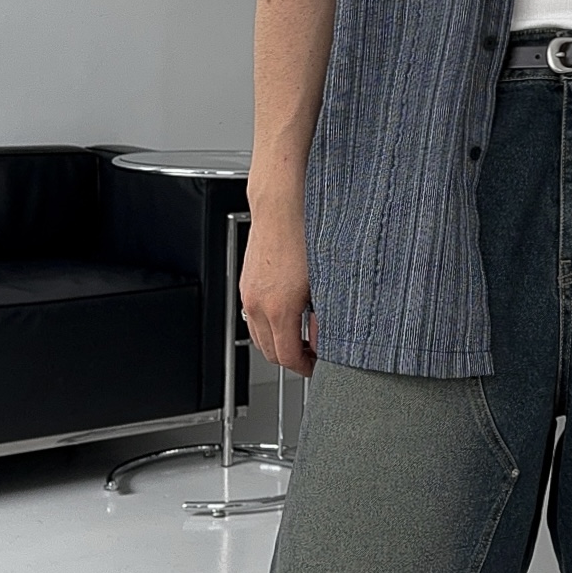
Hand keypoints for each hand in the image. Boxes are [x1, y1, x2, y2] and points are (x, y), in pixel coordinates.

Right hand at [239, 204, 317, 377]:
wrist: (282, 204)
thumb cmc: (306, 235)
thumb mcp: (326, 285)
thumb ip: (323, 320)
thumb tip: (322, 340)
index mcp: (278, 309)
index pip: (287, 358)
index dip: (306, 368)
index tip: (317, 366)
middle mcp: (257, 304)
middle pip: (270, 353)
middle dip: (292, 359)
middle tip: (313, 355)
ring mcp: (248, 294)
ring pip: (259, 337)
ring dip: (278, 343)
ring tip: (302, 336)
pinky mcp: (245, 283)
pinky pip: (253, 317)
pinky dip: (269, 326)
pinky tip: (288, 315)